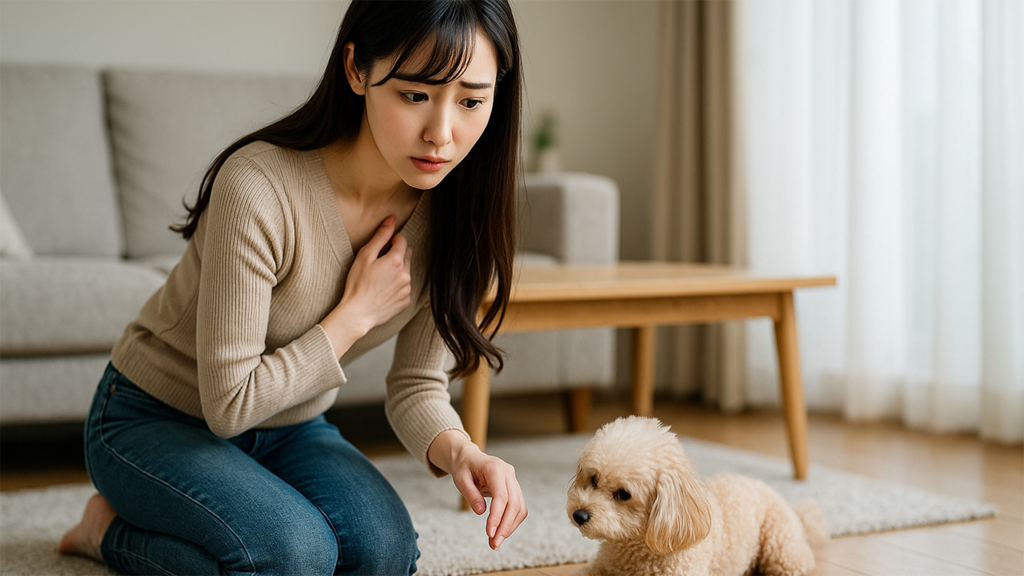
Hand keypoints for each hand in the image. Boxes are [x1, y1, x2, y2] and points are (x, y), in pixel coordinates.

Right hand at [320, 215, 411, 357]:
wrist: (357, 313)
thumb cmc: (357, 284)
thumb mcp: (365, 256)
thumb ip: (381, 236)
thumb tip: (392, 219)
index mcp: (396, 261)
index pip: (402, 240)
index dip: (391, 241)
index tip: (381, 248)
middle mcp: (406, 274)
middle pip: (406, 255)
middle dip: (396, 255)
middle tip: (379, 263)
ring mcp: (407, 289)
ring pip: (406, 271)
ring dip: (397, 270)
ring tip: (379, 279)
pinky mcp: (406, 301)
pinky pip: (405, 287)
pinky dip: (397, 285)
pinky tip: (383, 290)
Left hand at [430, 430, 527, 549]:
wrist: (469, 457)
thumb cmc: (464, 467)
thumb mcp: (460, 479)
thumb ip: (471, 494)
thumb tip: (481, 512)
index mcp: (495, 468)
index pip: (501, 496)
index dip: (497, 516)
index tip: (490, 533)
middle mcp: (508, 473)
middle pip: (514, 504)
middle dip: (505, 526)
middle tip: (494, 544)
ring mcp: (513, 480)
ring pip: (520, 507)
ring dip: (510, 527)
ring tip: (496, 542)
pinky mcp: (514, 488)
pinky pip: (518, 507)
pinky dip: (511, 522)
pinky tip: (501, 532)